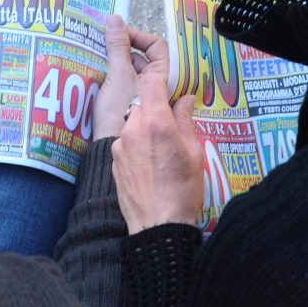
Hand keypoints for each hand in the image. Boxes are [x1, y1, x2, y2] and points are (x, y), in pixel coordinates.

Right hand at [91, 15, 169, 139]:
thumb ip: (118, 47)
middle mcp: (155, 89)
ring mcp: (140, 100)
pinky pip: (120, 88)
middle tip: (101, 44)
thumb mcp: (119, 76)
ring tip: (94, 59)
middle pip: (141, 59)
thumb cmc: (120, 115)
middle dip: (122, 49)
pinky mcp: (126, 110)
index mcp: (161, 79)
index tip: (118, 35)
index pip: (157, 46)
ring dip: (113, 64)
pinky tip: (94, 78)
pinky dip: (110, 79)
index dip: (139, 36)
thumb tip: (115, 19)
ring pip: (128, 73)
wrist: (109, 152)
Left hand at [111, 84, 203, 232]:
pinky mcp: (113, 160)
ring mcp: (120, 145)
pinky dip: (136, 146)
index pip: (152, 83)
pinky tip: (149, 165)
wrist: (157, 227)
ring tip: (161, 153)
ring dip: (145, 129)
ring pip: (133, 124)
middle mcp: (133, 129)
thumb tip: (184, 100)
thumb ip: (186, 121)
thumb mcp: (194, 153)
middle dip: (155, 110)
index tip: (169, 86)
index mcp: (157, 123)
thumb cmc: (182, 191)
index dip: (161, 80)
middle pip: (141, 104)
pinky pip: (126, 142)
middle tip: (171, 127)